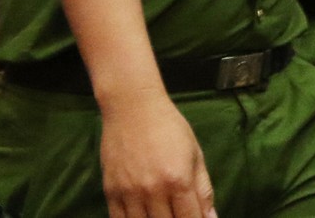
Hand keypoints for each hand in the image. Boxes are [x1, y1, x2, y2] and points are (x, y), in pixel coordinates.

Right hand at [99, 86, 217, 217]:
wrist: (133, 106)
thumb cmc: (169, 127)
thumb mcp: (194, 154)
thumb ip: (203, 189)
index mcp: (179, 179)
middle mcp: (153, 189)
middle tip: (178, 213)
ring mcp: (130, 192)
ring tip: (161, 213)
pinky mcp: (111, 191)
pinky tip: (142, 216)